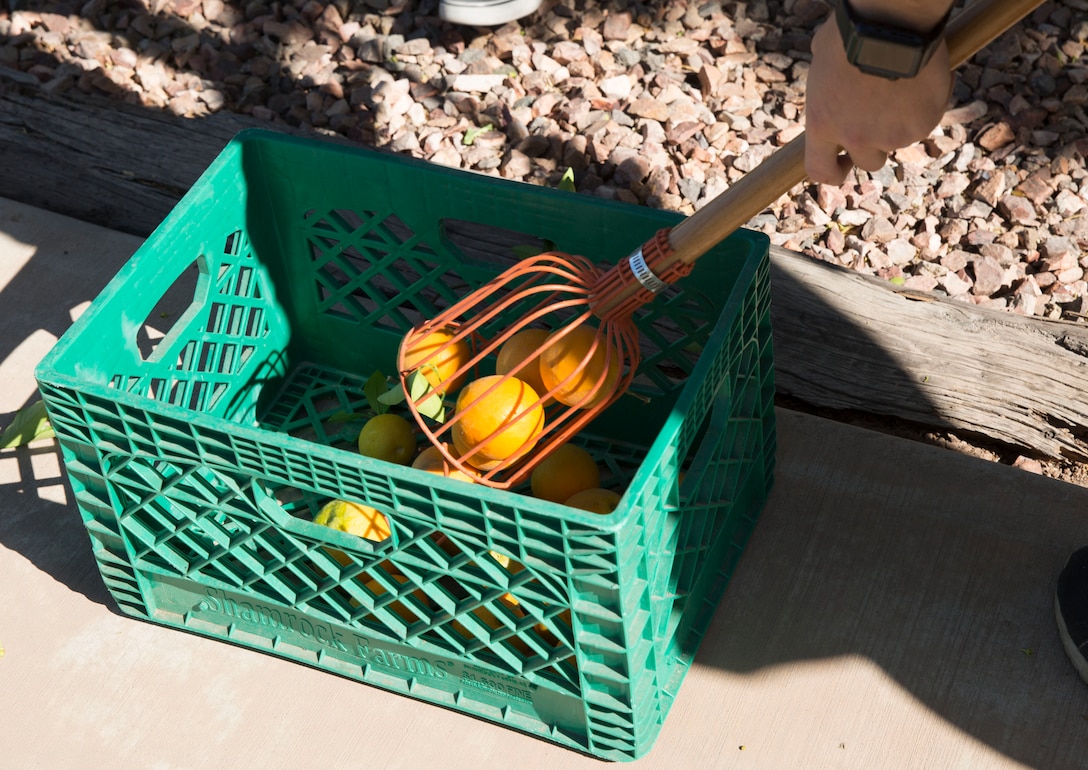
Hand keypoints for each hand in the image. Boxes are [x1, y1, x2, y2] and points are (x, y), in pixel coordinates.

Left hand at [804, 17, 951, 184]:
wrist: (892, 24)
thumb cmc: (851, 32)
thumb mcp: (822, 59)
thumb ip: (825, 84)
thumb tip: (828, 78)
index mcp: (822, 125)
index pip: (821, 170)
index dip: (833, 172)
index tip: (842, 165)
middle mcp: (854, 138)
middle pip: (868, 162)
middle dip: (875, 145)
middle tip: (883, 118)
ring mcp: (890, 136)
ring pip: (900, 141)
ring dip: (902, 122)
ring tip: (903, 86)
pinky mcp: (921, 126)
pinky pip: (925, 122)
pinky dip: (927, 106)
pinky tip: (924, 79)